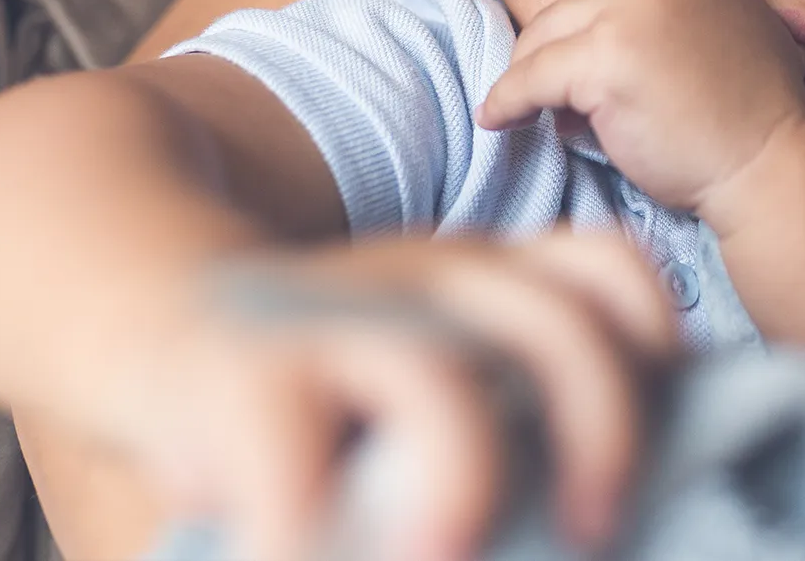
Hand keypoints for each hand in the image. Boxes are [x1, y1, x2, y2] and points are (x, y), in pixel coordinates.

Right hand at [89, 231, 675, 560]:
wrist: (139, 301)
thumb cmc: (311, 367)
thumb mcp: (419, 353)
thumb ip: (500, 401)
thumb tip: (594, 511)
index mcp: (482, 278)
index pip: (604, 271)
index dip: (653, 346)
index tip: (666, 440)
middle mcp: (427, 283)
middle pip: (557, 327)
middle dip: (603, 434)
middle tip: (594, 532)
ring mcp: (337, 320)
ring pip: (436, 383)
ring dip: (465, 483)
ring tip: (453, 551)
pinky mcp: (244, 376)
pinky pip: (292, 456)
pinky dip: (310, 533)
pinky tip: (310, 556)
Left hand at [476, 0, 804, 215]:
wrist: (771, 168)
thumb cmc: (747, 122)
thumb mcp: (714, 44)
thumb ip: (657, 30)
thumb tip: (581, 55)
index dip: (589, 38)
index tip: (581, 77)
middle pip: (571, 9)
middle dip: (557, 57)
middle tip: (558, 105)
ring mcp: (632, 10)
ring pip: (545, 39)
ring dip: (531, 78)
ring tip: (534, 114)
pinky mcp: (605, 57)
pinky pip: (530, 78)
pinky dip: (508, 101)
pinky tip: (497, 120)